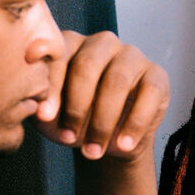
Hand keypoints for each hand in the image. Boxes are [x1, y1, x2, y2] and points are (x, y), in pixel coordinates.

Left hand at [34, 31, 169, 165]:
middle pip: (87, 65)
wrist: (110, 141)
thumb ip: (40, 107)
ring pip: (118, 80)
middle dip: (76, 107)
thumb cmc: (75, 121)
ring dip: (103, 121)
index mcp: (71, 44)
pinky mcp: (157, 75)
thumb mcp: (52, 116)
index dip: (51, 87)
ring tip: (93, 152)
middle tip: (68, 139)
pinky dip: (134, 124)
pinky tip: (122, 145)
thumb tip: (37, 107)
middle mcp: (101, 43)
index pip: (59, 55)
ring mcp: (132, 56)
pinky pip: (149, 93)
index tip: (44, 116)